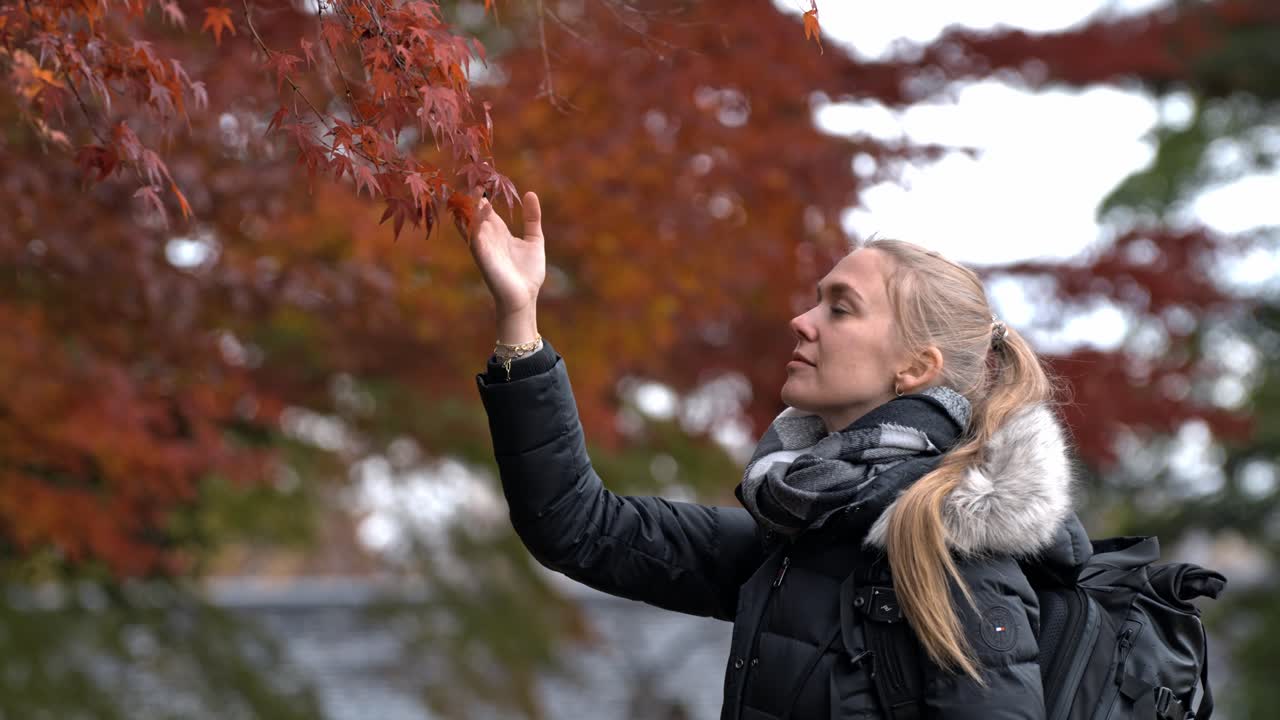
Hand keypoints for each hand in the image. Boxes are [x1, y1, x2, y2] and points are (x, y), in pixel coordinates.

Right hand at [463, 188, 544, 317]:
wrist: (524, 297)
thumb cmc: (528, 273)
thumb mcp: (535, 239)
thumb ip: (532, 218)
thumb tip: (530, 193)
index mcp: (498, 231)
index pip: (485, 207)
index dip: (482, 192)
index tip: (482, 173)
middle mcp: (487, 236)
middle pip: (474, 210)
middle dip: (472, 195)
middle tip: (473, 175)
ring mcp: (483, 245)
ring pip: (469, 221)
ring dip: (469, 207)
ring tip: (472, 189)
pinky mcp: (482, 256)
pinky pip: (472, 237)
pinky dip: (471, 225)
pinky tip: (473, 212)